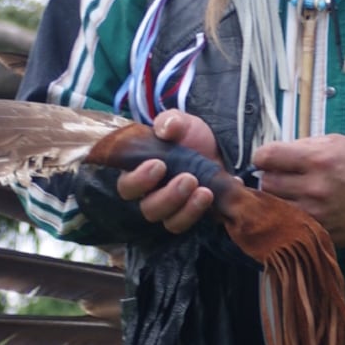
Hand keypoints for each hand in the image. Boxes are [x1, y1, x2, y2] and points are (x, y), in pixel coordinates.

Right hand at [115, 109, 220, 234]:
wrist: (218, 148)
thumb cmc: (190, 136)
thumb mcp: (181, 122)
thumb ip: (171, 121)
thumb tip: (166, 128)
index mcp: (139, 172)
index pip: (127, 186)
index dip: (139, 180)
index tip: (159, 165)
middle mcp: (150, 194)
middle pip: (148, 209)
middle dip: (168, 197)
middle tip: (188, 178)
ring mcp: (170, 209)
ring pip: (168, 221)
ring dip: (186, 208)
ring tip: (204, 191)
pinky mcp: (188, 216)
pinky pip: (187, 223)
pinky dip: (199, 211)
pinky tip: (211, 194)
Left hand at [252, 135, 344, 247]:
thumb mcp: (332, 143)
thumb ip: (300, 146)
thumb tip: (273, 155)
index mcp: (316, 159)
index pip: (267, 156)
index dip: (262, 156)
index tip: (265, 159)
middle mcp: (312, 187)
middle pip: (266, 183)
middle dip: (270, 178)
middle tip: (280, 177)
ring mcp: (314, 213)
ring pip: (273, 206)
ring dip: (276, 199)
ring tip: (288, 194)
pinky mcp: (317, 230)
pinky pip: (288, 223)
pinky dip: (287, 216)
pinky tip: (296, 210)